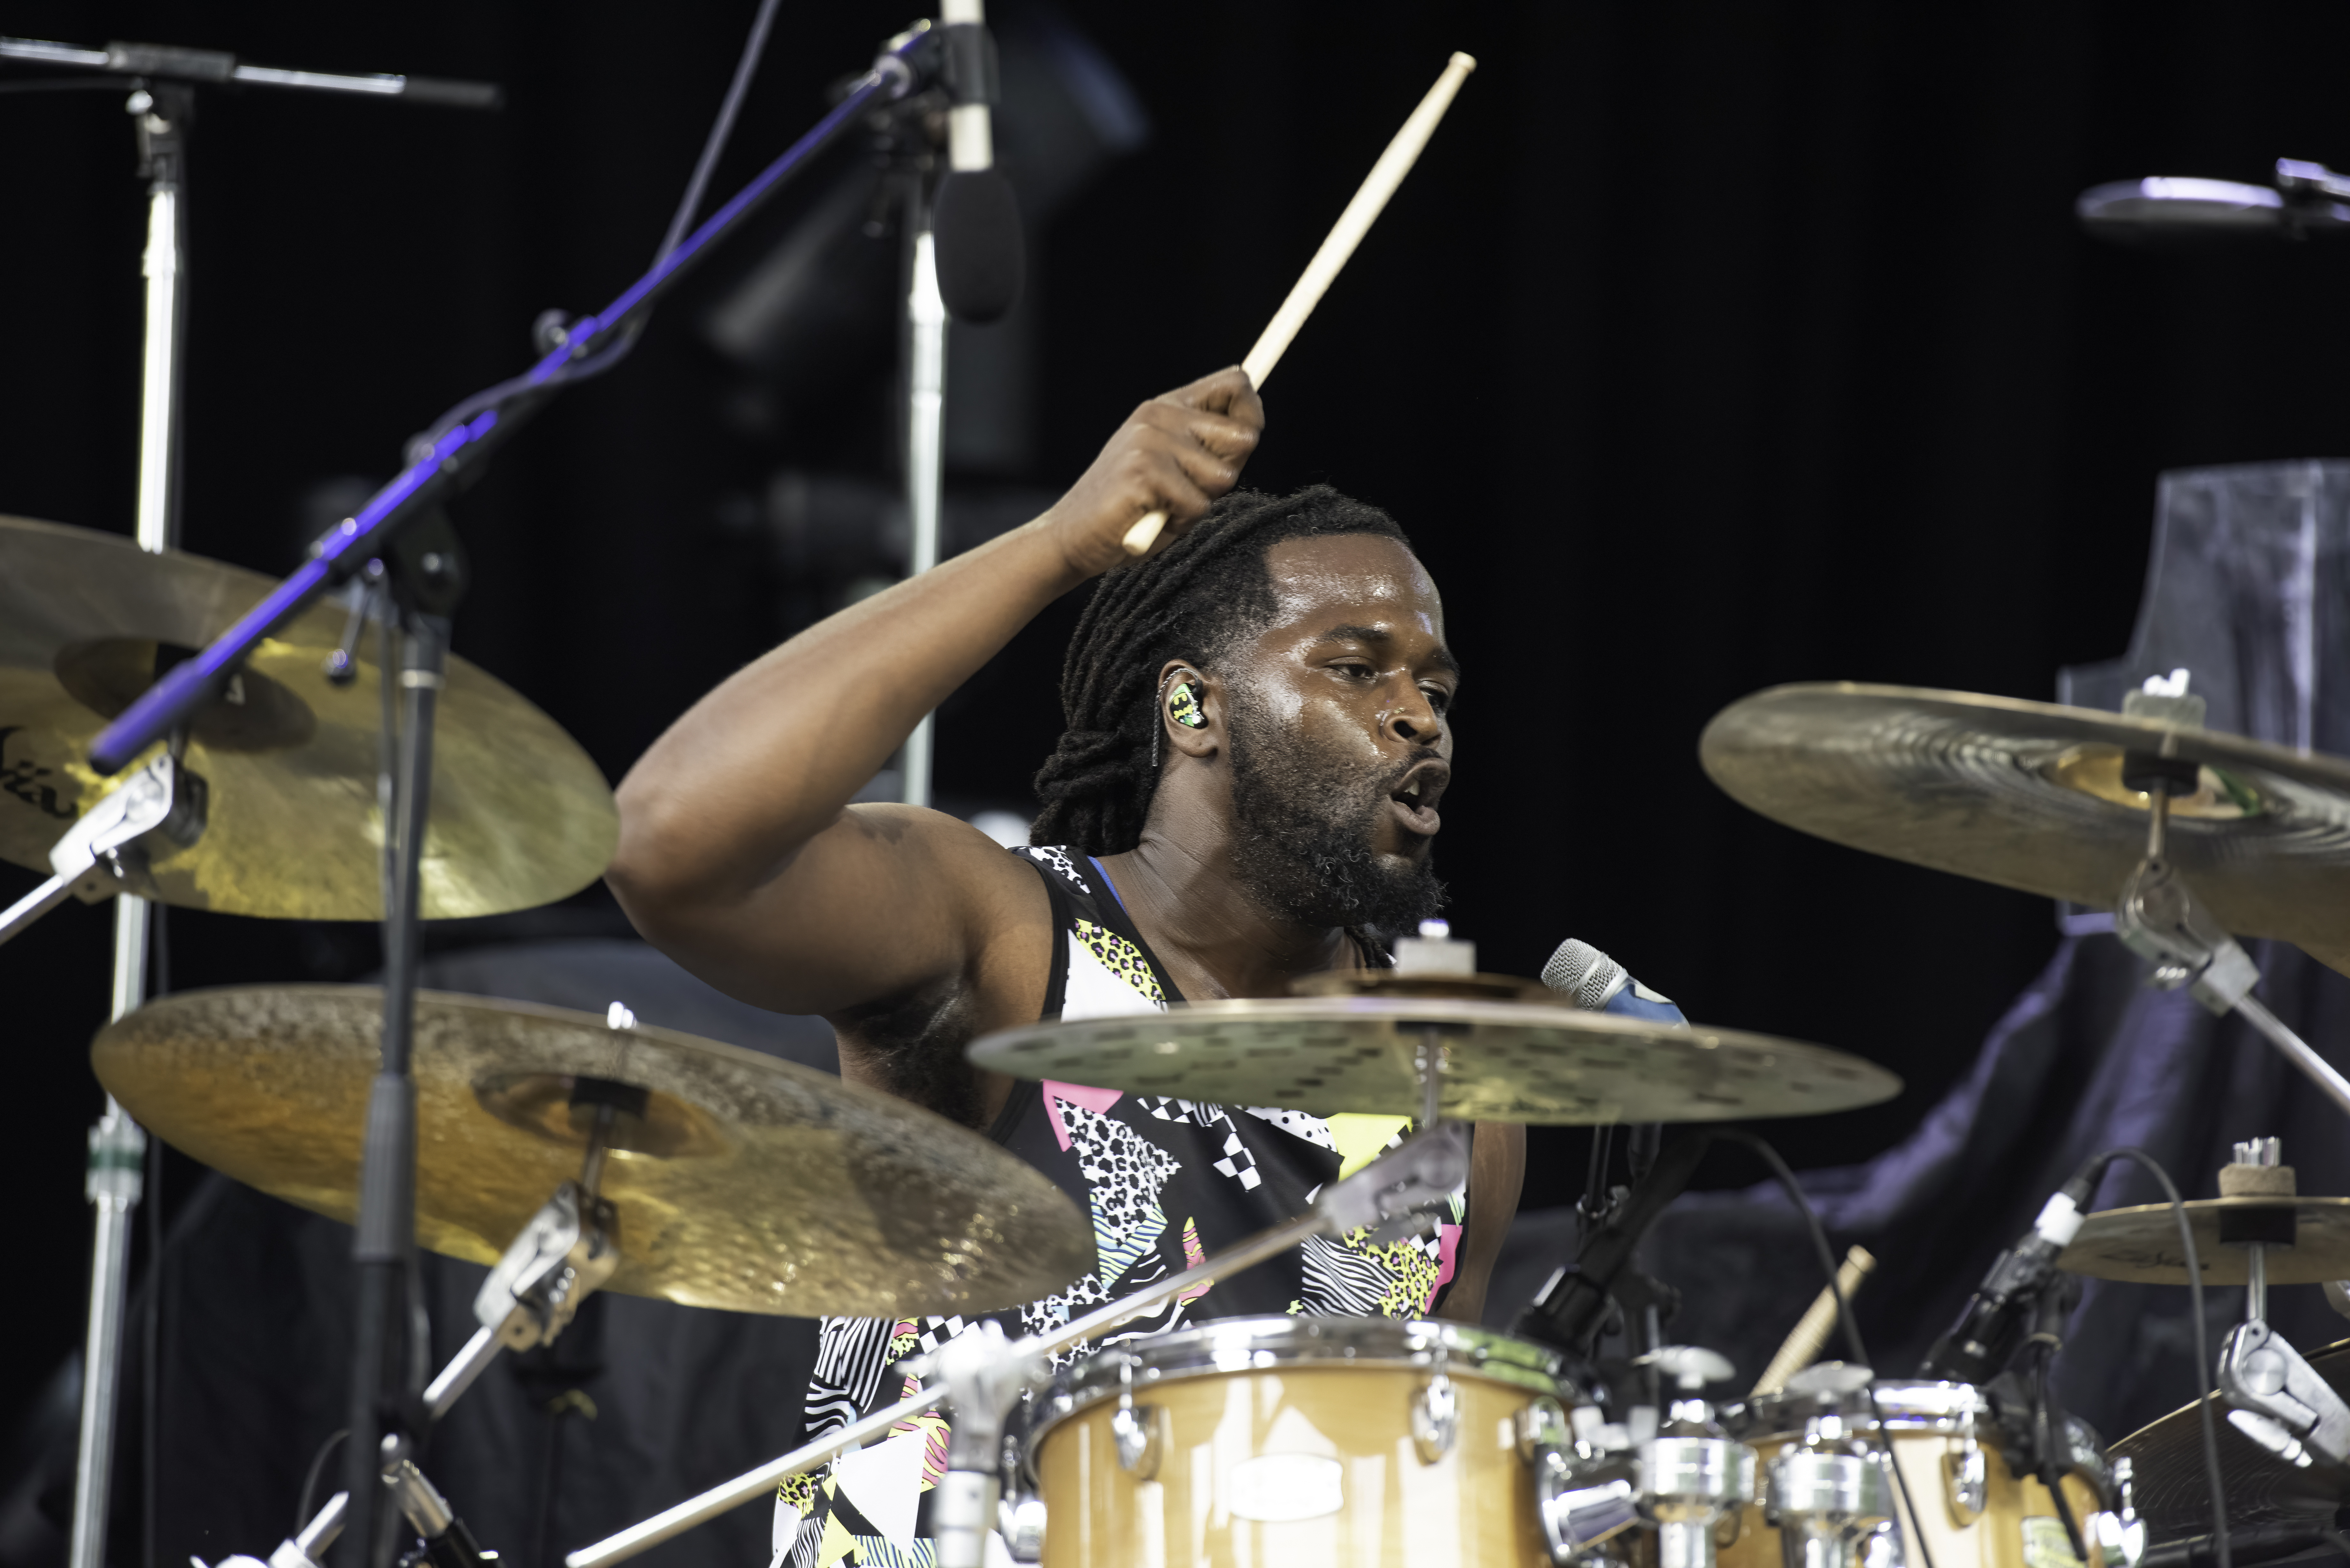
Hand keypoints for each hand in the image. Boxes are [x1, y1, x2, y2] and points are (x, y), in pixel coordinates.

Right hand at [1043, 366, 1263, 577]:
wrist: (1072, 536)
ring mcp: (1149, 441)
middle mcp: (1159, 415)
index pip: (1234, 385)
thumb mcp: (1175, 468)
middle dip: (1228, 473)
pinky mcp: (1142, 471)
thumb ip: (1209, 449)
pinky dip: (1182, 523)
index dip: (1251, 416)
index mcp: (1167, 407)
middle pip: (1243, 435)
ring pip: (1222, 477)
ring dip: (1201, 504)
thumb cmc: (1132, 507)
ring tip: (1166, 506)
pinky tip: (1153, 518)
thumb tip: (1250, 433)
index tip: (1236, 448)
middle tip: (1189, 491)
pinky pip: (1197, 505)